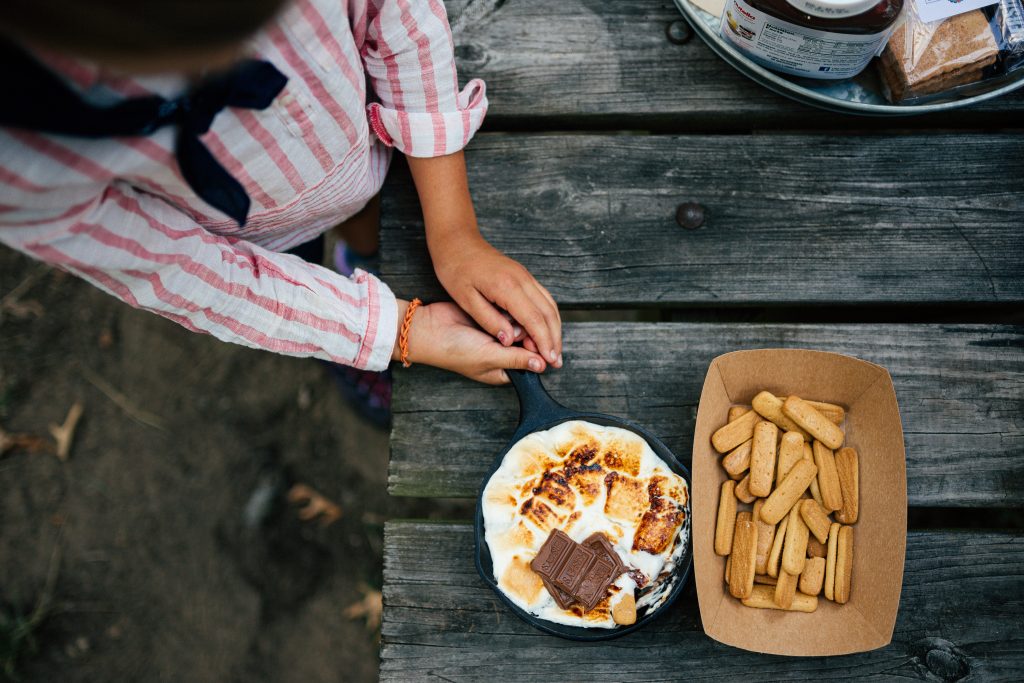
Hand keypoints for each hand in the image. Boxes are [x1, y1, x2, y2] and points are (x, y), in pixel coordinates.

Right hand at [392, 300, 548, 384]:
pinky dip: (506, 311)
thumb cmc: (454, 350)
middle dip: (524, 334)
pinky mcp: (492, 317)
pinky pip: (508, 313)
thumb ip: (517, 360)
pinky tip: (500, 309)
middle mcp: (503, 354)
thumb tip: (542, 365)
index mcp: (503, 371)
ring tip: (503, 321)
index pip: (531, 363)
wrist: (429, 328)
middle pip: (528, 342)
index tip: (533, 343)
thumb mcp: (489, 357)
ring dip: (515, 321)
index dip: (537, 351)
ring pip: (520, 324)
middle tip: (512, 332)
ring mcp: (497, 334)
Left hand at [432, 234, 562, 367]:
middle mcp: (522, 280)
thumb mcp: (466, 300)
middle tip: (556, 361)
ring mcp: (525, 276)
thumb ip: (489, 321)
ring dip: (554, 328)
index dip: (543, 342)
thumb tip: (508, 341)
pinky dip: (548, 315)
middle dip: (554, 339)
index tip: (549, 360)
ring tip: (553, 349)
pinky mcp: (523, 275)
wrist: (456, 240)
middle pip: (548, 313)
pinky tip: (545, 328)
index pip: (534, 320)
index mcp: (507, 287)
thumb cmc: (456, 269)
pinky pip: (543, 297)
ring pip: (550, 304)